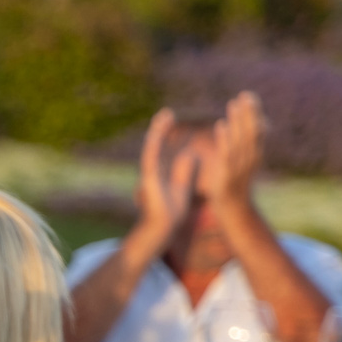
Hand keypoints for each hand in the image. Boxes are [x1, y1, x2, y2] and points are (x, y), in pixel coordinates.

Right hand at [127, 109, 197, 257]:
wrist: (163, 228)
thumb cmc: (172, 212)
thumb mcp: (183, 186)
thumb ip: (185, 171)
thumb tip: (191, 155)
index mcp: (162, 173)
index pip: (165, 150)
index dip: (169, 136)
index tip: (173, 121)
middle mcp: (154, 171)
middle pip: (157, 145)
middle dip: (162, 130)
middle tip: (167, 113)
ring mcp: (150, 174)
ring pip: (152, 148)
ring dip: (157, 132)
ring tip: (164, 116)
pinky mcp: (150, 178)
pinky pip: (152, 156)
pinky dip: (156, 143)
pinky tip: (159, 132)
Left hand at [199, 90, 264, 207]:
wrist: (233, 208)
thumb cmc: (237, 183)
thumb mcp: (244, 161)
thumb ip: (246, 144)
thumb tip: (251, 126)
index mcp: (256, 153)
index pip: (257, 128)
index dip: (254, 112)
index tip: (248, 95)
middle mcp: (251, 158)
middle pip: (253, 131)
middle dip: (249, 112)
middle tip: (244, 94)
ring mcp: (240, 166)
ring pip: (241, 139)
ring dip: (237, 121)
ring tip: (232, 104)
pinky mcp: (227, 174)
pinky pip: (227, 153)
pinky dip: (225, 138)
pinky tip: (220, 124)